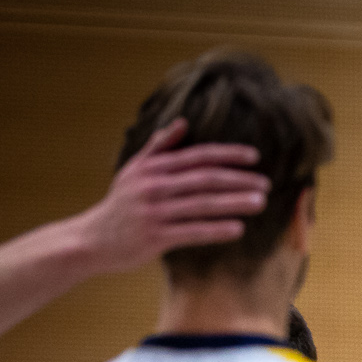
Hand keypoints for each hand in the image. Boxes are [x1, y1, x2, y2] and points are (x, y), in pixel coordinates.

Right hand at [72, 119, 270, 274]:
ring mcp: (154, 211)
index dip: (227, 155)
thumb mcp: (134, 170)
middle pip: (204, 179)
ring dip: (234, 203)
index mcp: (152, 167)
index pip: (197, 156)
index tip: (254, 156)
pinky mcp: (155, 236)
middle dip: (238, 180)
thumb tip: (182, 122)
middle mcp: (153, 186)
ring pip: (202, 205)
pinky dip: (216, 230)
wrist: (94, 239)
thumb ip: (159, 147)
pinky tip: (238, 229)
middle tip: (266, 184)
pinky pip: (192, 232)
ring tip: (260, 203)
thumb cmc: (121, 203)